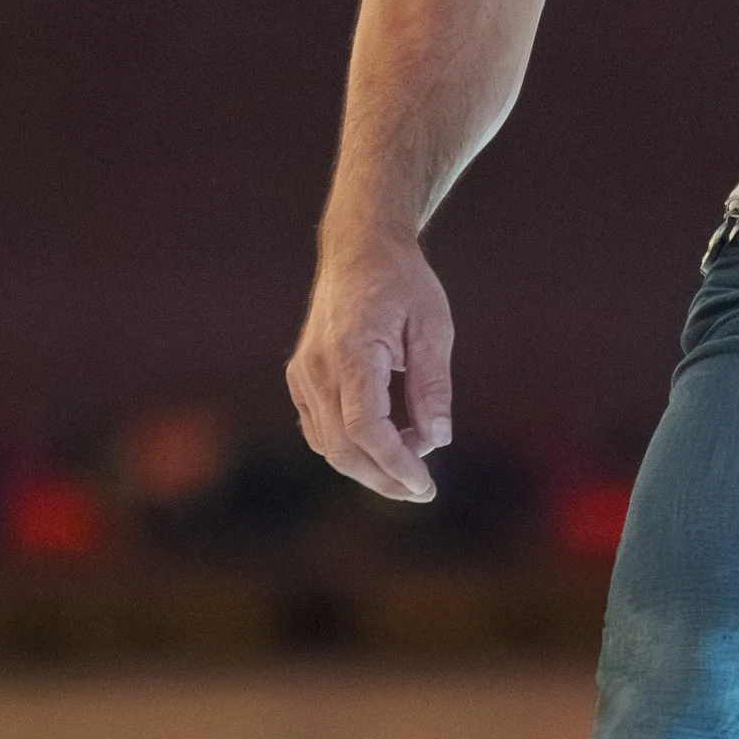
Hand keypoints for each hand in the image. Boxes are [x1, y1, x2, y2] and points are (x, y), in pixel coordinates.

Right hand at [287, 230, 454, 502]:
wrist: (359, 249)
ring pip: (328, 445)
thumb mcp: (433, 326)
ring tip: (412, 463)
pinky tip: (386, 445)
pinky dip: (350, 448)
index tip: (425, 484)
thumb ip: (433, 385)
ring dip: (369, 466)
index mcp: (352, 351)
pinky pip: (319, 430)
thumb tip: (438, 439)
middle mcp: (318, 367)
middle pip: (343, 447)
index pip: (366, 428)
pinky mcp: (301, 378)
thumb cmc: (403, 283)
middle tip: (422, 490)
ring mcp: (304, 374)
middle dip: (383, 478)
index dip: (395, 463)